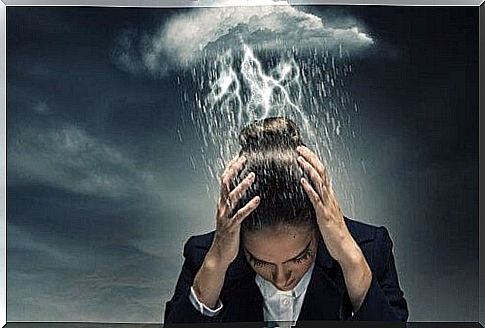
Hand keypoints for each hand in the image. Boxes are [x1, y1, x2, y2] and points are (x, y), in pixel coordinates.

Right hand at [209, 155, 259, 266]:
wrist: (220, 254)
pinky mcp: (232, 227)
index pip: (224, 180)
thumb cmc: (228, 235)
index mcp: (222, 203)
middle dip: (234, 170)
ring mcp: (226, 217)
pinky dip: (249, 206)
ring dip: (242, 185)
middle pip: (225, 184)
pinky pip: (240, 214)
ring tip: (252, 176)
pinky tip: (257, 199)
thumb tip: (246, 194)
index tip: (238, 157)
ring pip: (232, 197)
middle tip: (243, 160)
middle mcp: (222, 207)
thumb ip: (236, 205)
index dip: (230, 168)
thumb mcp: (231, 216)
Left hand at [297, 146, 371, 311]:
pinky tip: (302, 181)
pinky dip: (309, 188)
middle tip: (299, 148)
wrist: (345, 247)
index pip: (322, 173)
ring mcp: (328, 205)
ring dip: (309, 169)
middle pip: (321, 172)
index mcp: (330, 196)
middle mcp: (330, 197)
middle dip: (310, 158)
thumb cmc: (335, 233)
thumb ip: (319, 203)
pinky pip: (316, 199)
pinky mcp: (324, 215)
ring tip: (300, 159)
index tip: (303, 151)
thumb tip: (311, 194)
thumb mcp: (325, 214)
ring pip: (319, 182)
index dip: (313, 160)